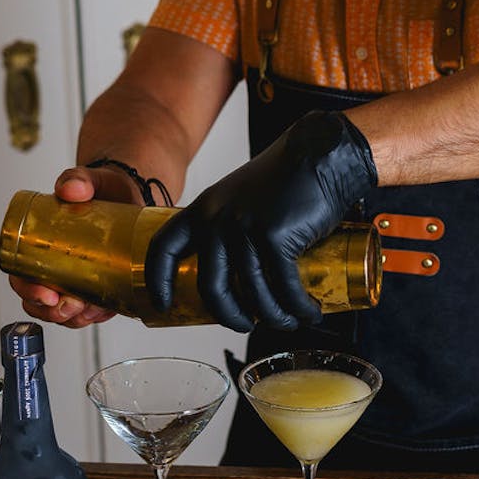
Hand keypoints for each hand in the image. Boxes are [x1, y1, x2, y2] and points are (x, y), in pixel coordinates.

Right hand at [8, 165, 143, 327]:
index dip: (29, 292)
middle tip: (72, 306)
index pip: (22, 277)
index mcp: (39, 246)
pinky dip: (96, 315)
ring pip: (67, 312)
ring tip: (90, 310)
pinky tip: (103, 311)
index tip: (47, 295)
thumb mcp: (91, 181)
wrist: (131, 191)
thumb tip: (69, 190)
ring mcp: (78, 279)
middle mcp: (55, 266)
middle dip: (55, 312)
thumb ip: (78, 180)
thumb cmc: (103, 187)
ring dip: (75, 318)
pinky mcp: (101, 285)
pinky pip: (93, 310)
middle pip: (43, 303)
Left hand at [145, 111, 376, 331]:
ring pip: (254, 294)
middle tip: (245, 325)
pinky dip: (298, 307)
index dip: (158, 281)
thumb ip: (231, 227)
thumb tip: (237, 275)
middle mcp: (217, 220)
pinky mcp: (275, 237)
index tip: (163, 305)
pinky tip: (308, 312)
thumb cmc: (287, 177)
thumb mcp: (242, 198)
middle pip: (211, 287)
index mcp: (203, 209)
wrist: (320, 154)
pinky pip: (284, 287)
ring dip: (274, 317)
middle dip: (229, 316)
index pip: (163, 248)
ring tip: (289, 321)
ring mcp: (244, 229)